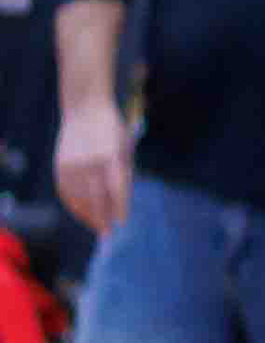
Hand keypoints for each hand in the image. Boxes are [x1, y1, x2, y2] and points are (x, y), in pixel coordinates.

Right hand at [52, 105, 129, 236]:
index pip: (116, 188)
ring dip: (86, 215)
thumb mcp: (126, 148)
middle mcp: (89, 161)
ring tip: (96, 227)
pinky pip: (65, 191)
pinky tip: (81, 214)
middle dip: (102, 217)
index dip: (118, 206)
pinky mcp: (60, 165)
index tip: (121, 221)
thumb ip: (124, 173)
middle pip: (95, 196)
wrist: (85, 108)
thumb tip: (120, 202)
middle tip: (108, 233)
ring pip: (78, 197)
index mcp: (111, 156)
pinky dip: (73, 205)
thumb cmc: (113, 130)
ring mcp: (71, 163)